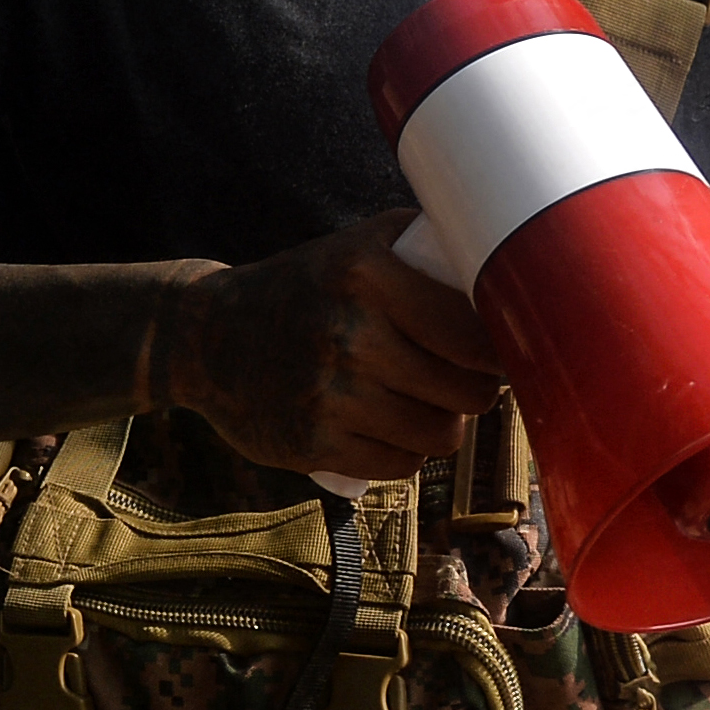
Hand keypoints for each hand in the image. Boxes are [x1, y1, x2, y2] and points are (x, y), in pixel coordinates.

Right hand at [161, 209, 504, 479]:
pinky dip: (405, 454)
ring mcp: (329, 395)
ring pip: (440, 435)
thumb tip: (505, 256)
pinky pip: (399, 466)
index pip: (474, 335)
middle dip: (477, 392)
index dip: (501, 352)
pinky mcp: (312, 444)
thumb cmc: (299, 289)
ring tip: (432, 408)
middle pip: (467, 392)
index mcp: (365, 276)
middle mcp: (348, 335)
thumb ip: (420, 243)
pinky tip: (393, 432)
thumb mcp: (351, 247)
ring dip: (445, 427)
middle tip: (467, 382)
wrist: (204, 337)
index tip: (500, 353)